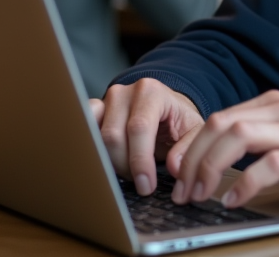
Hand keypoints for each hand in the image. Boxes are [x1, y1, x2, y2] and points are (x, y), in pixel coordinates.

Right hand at [91, 78, 204, 196]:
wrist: (166, 108)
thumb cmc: (178, 121)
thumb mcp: (193, 131)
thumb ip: (188, 148)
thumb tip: (174, 168)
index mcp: (151, 92)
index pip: (139, 128)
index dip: (140, 161)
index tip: (146, 186)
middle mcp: (125, 92)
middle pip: (113, 136)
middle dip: (126, 167)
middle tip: (140, 181)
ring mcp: (106, 100)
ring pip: (97, 138)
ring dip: (110, 162)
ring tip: (128, 171)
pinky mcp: (94, 110)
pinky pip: (84, 129)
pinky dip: (93, 149)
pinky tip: (108, 162)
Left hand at [173, 90, 278, 212]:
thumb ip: (260, 142)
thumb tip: (213, 159)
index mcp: (278, 105)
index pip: (220, 117)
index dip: (191, 145)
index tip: (175, 172)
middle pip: (223, 124)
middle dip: (194, 158)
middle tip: (183, 189)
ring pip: (240, 136)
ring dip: (211, 167)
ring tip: (201, 194)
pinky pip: (269, 165)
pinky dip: (244, 183)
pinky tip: (234, 199)